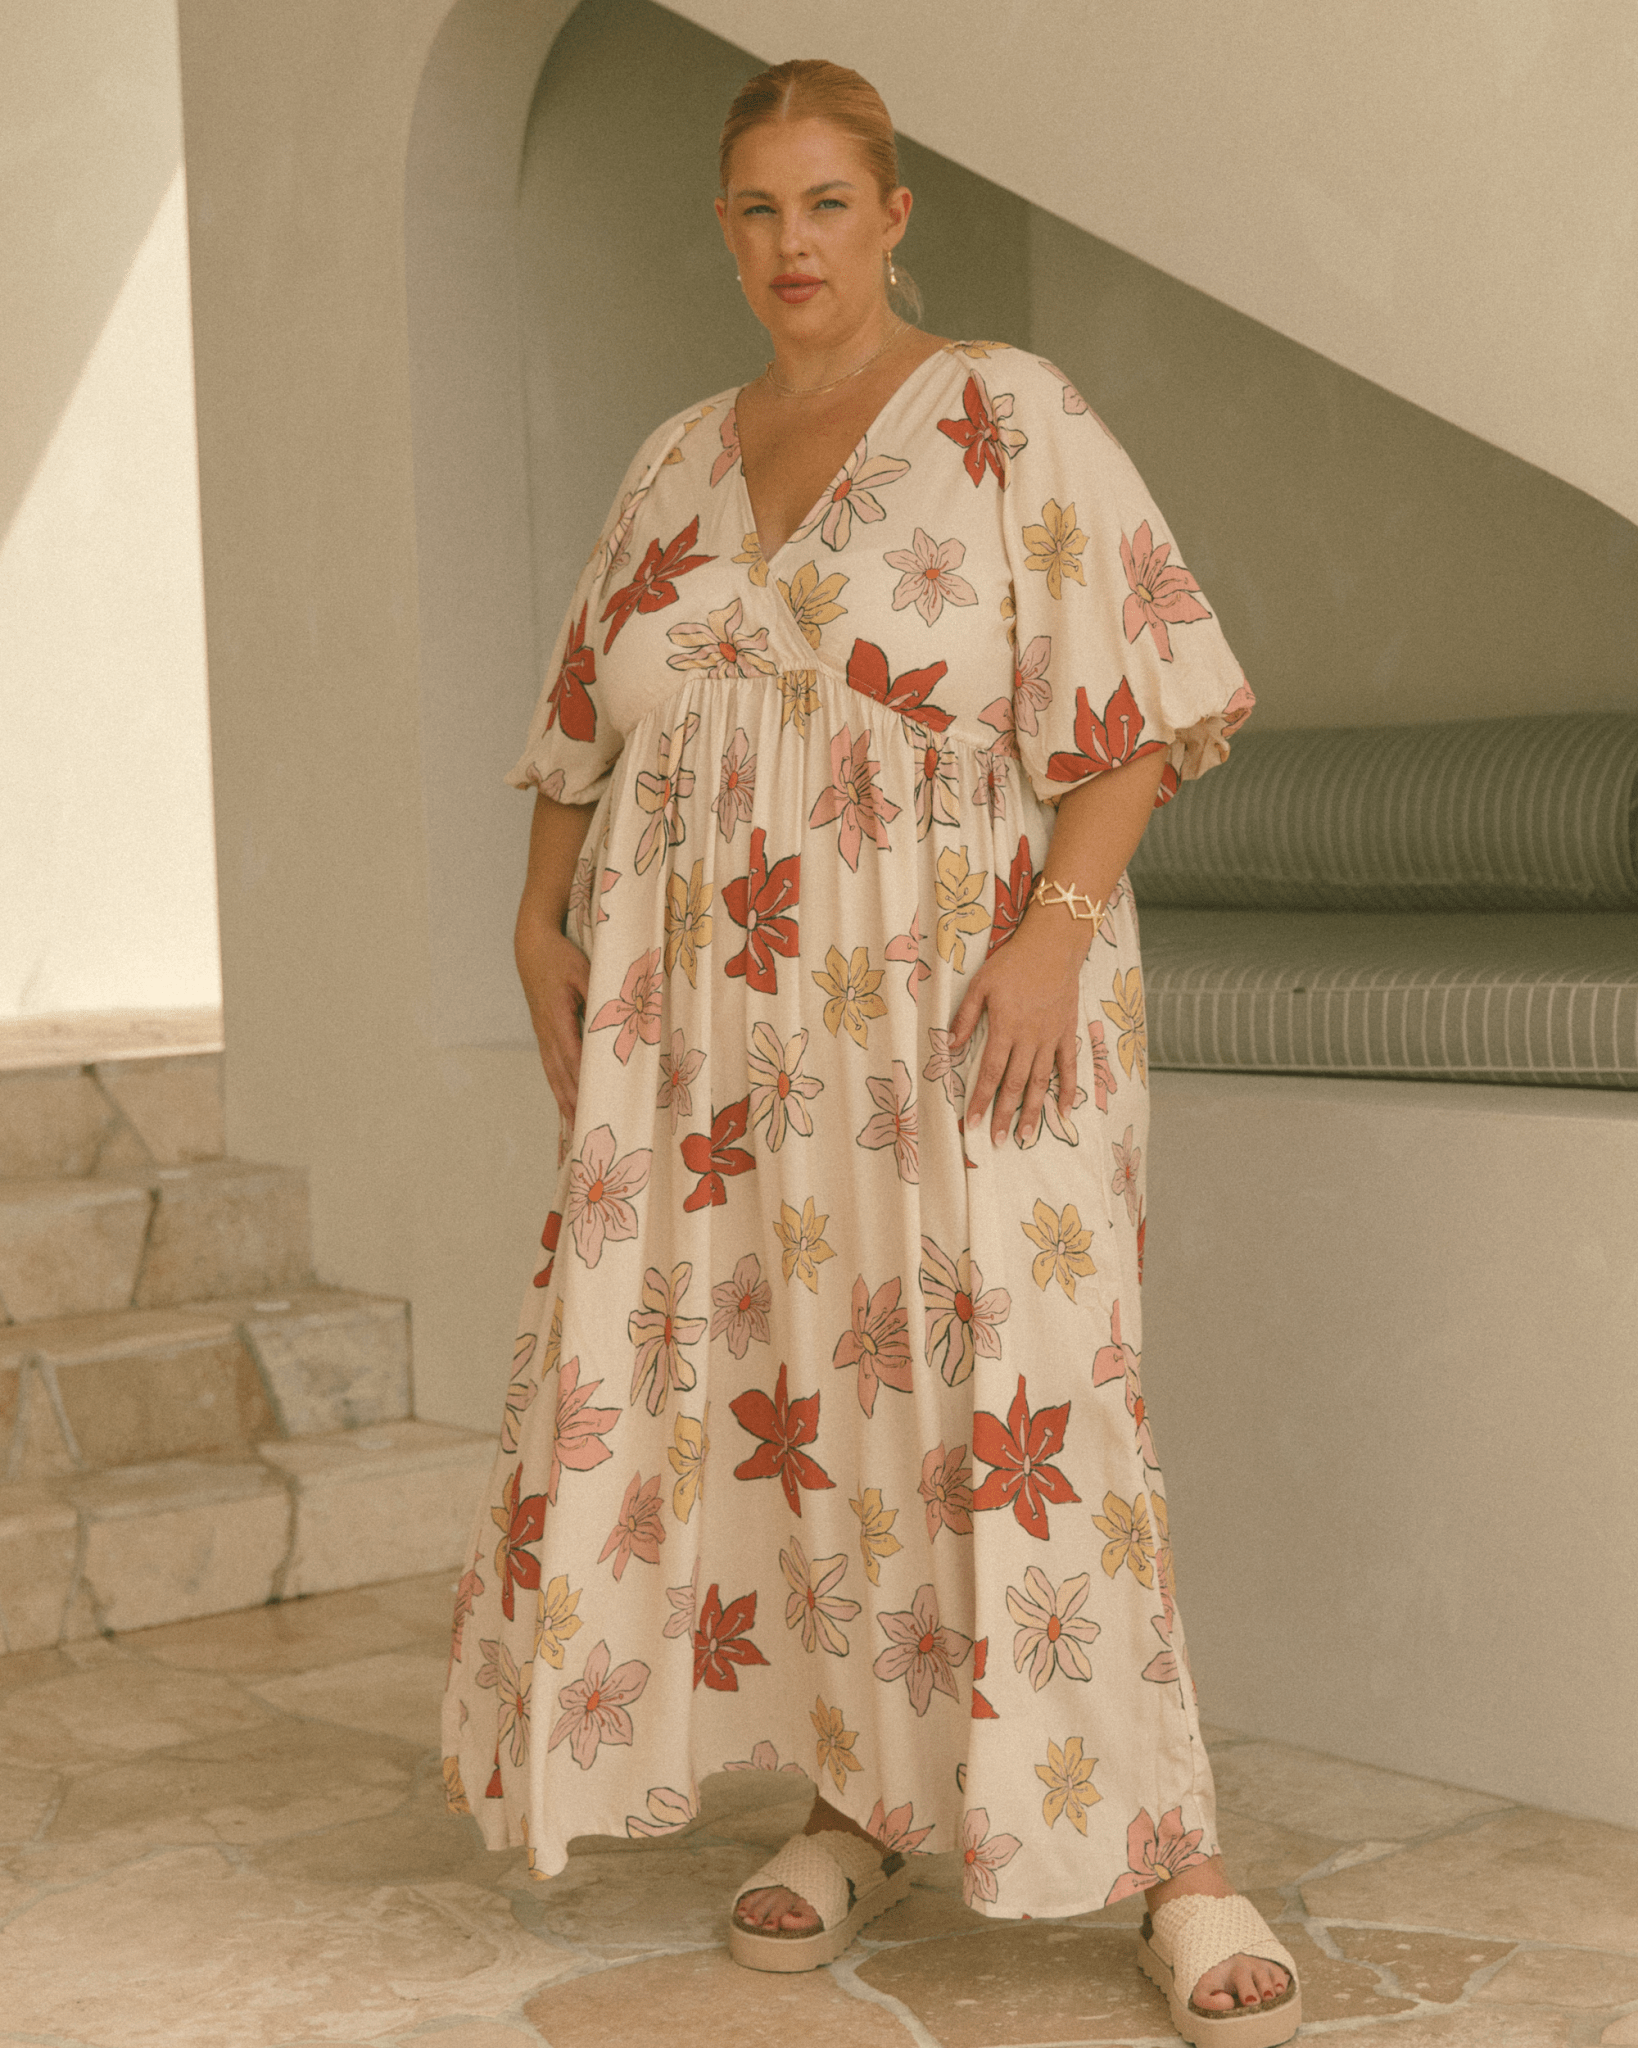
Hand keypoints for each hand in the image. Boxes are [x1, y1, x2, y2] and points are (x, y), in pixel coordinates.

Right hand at [516, 921, 590, 1124]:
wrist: (531, 948)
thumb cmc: (559, 957)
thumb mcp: (582, 968)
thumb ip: (599, 992)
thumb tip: (619, 1012)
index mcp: (557, 1016)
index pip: (572, 1054)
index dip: (583, 1079)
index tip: (595, 1099)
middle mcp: (546, 1031)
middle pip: (561, 1072)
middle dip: (574, 1100)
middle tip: (589, 1125)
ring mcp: (542, 1034)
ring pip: (553, 1074)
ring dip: (564, 1100)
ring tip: (575, 1125)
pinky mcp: (543, 1034)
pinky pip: (549, 1066)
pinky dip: (557, 1087)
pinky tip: (565, 1101)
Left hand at [948, 918, 1081, 1146]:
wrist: (1054, 945)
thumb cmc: (1013, 963)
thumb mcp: (981, 984)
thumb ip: (966, 1017)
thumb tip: (951, 1046)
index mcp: (1005, 1027)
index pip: (990, 1072)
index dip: (980, 1099)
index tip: (972, 1123)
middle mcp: (1029, 1038)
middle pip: (1015, 1084)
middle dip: (1004, 1114)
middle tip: (997, 1140)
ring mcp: (1051, 1037)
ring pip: (1041, 1082)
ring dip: (1034, 1111)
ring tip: (1026, 1136)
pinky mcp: (1067, 1033)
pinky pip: (1069, 1067)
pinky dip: (1068, 1089)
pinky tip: (1065, 1111)